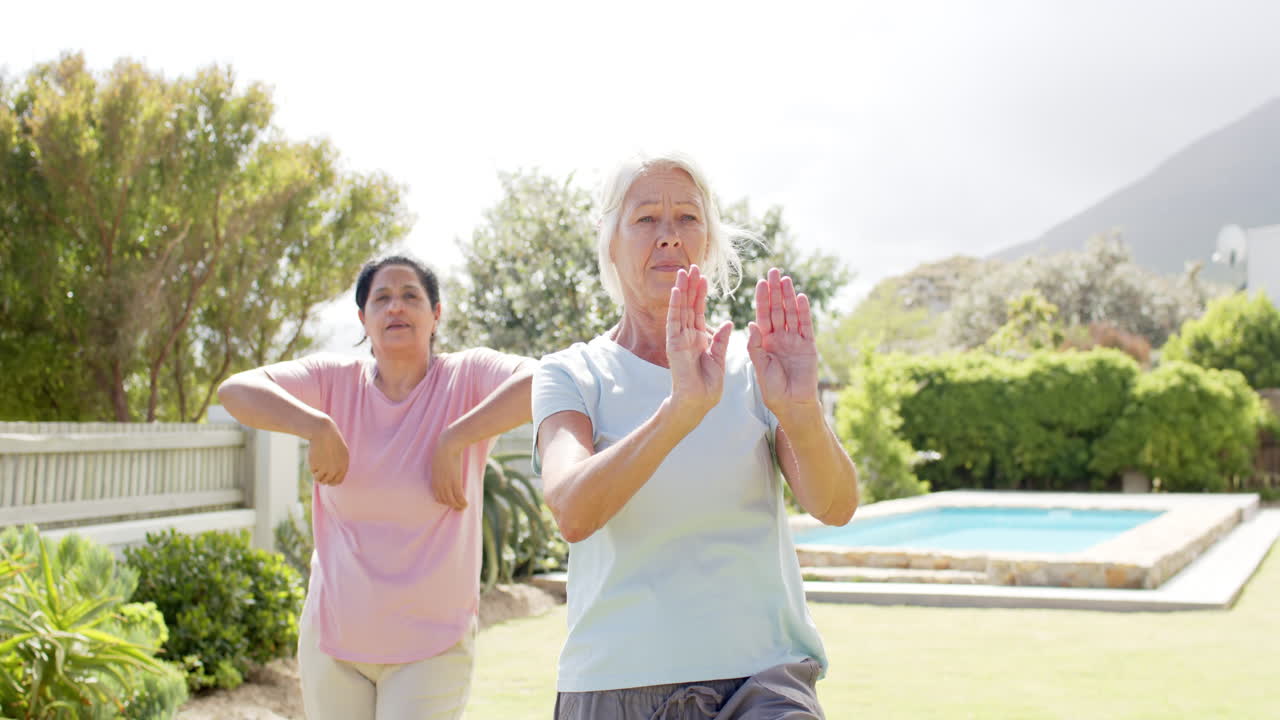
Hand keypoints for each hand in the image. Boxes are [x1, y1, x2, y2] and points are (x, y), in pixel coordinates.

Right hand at [307, 416, 349, 485]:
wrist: (323, 432)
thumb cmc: (331, 441)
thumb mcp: (341, 453)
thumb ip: (340, 465)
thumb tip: (336, 479)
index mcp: (344, 466)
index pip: (338, 481)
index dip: (331, 481)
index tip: (327, 478)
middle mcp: (336, 469)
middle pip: (328, 482)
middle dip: (323, 478)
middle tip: (320, 471)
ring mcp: (326, 469)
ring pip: (319, 480)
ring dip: (317, 474)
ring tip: (317, 464)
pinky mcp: (316, 466)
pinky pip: (313, 473)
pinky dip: (312, 468)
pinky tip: (314, 458)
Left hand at [430, 429, 467, 509]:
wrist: (447, 445)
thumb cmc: (443, 450)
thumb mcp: (438, 461)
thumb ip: (440, 467)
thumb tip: (444, 467)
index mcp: (434, 480)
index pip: (438, 497)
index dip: (445, 502)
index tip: (451, 503)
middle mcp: (439, 484)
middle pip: (445, 501)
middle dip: (452, 506)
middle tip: (459, 507)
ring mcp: (447, 483)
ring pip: (452, 501)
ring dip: (458, 506)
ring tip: (463, 507)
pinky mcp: (455, 481)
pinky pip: (459, 497)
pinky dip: (463, 502)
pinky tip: (467, 504)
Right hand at [666, 265, 732, 427]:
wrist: (698, 401)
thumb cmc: (708, 385)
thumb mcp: (719, 358)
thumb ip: (720, 340)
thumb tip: (728, 323)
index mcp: (698, 339)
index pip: (698, 311)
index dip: (700, 294)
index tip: (703, 278)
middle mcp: (687, 336)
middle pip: (689, 306)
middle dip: (691, 287)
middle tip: (693, 267)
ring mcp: (679, 339)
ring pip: (680, 309)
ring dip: (682, 290)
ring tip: (683, 272)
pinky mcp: (674, 343)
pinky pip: (674, 320)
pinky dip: (676, 305)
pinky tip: (677, 290)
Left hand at [747, 268, 820, 421]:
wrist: (791, 403)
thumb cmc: (772, 388)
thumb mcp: (759, 365)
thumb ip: (756, 345)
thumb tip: (752, 324)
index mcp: (765, 341)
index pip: (762, 315)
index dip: (761, 299)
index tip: (760, 282)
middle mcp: (780, 337)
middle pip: (777, 309)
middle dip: (775, 291)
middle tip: (774, 271)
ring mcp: (794, 340)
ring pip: (791, 313)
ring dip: (788, 296)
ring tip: (786, 279)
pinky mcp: (808, 346)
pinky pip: (805, 325)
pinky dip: (803, 312)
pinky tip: (801, 297)